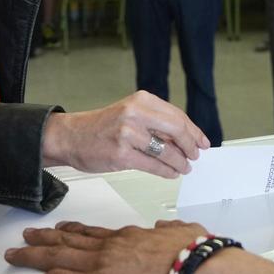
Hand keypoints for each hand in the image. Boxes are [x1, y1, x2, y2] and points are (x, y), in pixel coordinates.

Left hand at [7, 220, 207, 273]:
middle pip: (70, 241)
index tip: (62, 229)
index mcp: (128, 236)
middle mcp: (111, 245)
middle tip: (27, 236)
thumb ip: (168, 230)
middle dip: (45, 239)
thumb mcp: (180, 232)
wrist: (192, 260)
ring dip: (35, 255)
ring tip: (15, 254)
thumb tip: (165, 229)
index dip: (74, 231)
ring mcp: (103, 260)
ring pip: (59, 256)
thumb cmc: (192, 250)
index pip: (94, 233)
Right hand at [41, 91, 209, 177]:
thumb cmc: (101, 126)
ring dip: (180, 162)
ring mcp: (128, 134)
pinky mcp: (121, 155)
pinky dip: (166, 171)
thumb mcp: (129, 113)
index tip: (202, 141)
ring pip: (166, 151)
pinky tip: (171, 173)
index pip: (177, 116)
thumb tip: (184, 138)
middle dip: (190, 146)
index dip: (193, 131)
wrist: (71, 136)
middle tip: (195, 155)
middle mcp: (135, 113)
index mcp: (141, 100)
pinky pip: (153, 166)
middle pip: (177, 130)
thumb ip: (155, 122)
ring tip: (184, 167)